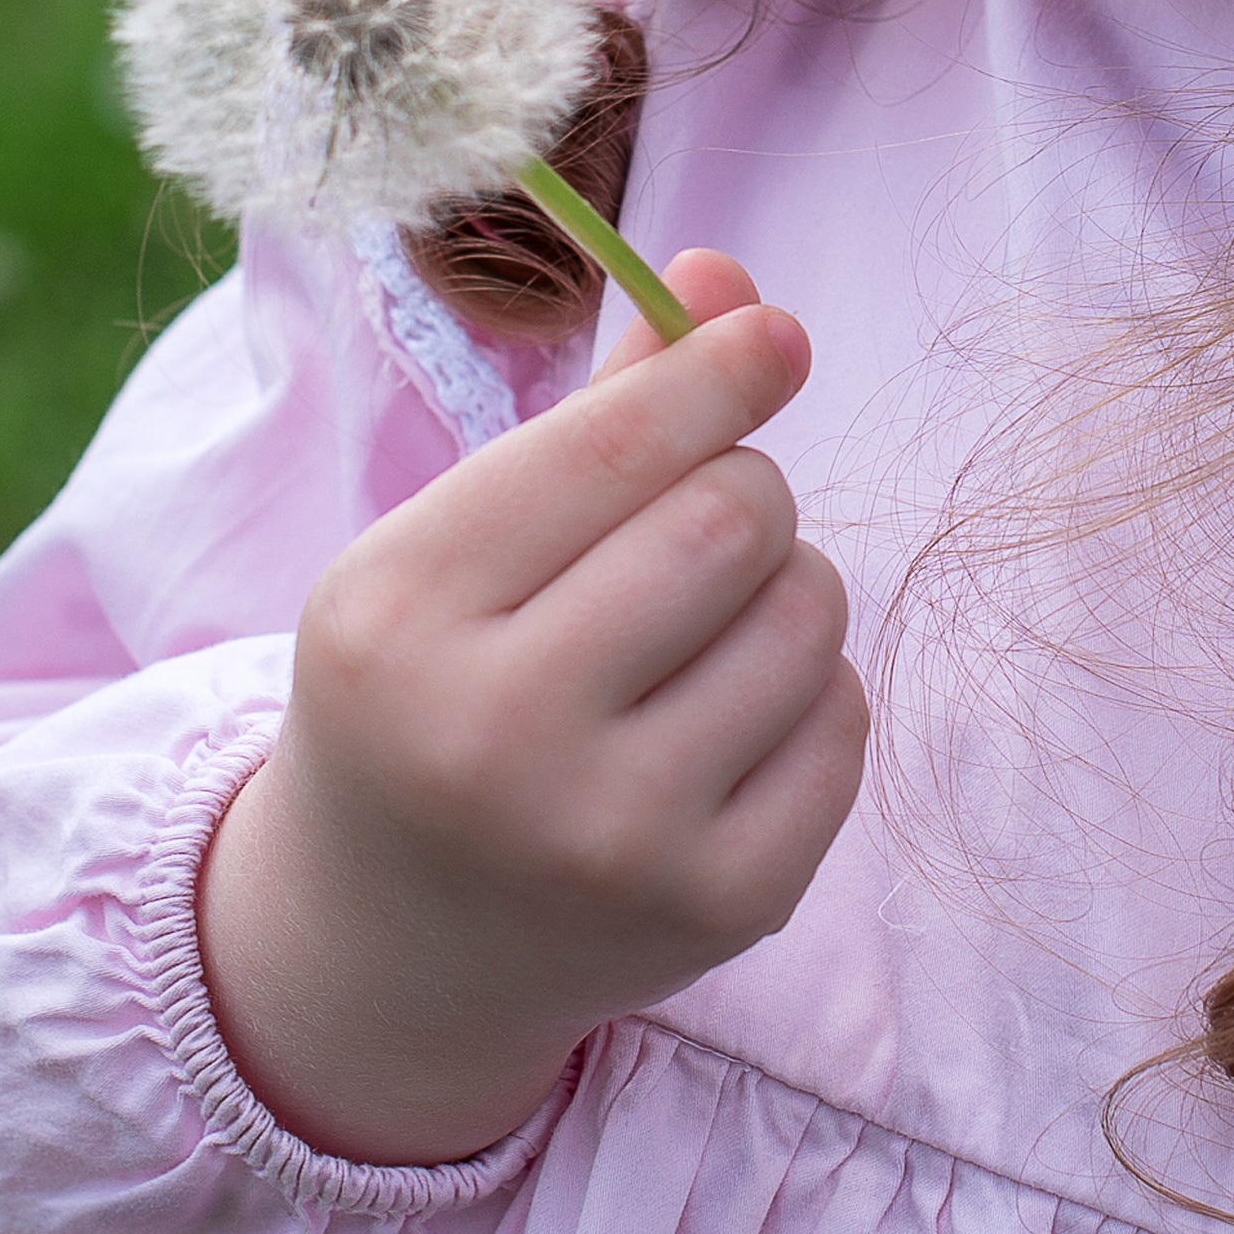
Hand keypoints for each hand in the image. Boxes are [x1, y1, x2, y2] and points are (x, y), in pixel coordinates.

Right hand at [196, 253, 867, 1165]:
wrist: (388, 950)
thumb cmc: (432, 688)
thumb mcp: (458, 541)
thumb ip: (602, 408)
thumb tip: (730, 283)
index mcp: (399, 613)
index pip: (615, 445)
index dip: (718, 368)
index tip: (774, 335)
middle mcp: (493, 739)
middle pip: (732, 517)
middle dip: (740, 487)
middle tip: (694, 528)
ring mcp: (610, 842)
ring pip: (806, 611)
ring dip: (784, 584)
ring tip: (702, 628)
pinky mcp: (716, 910)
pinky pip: (845, 720)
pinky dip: (812, 690)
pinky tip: (726, 722)